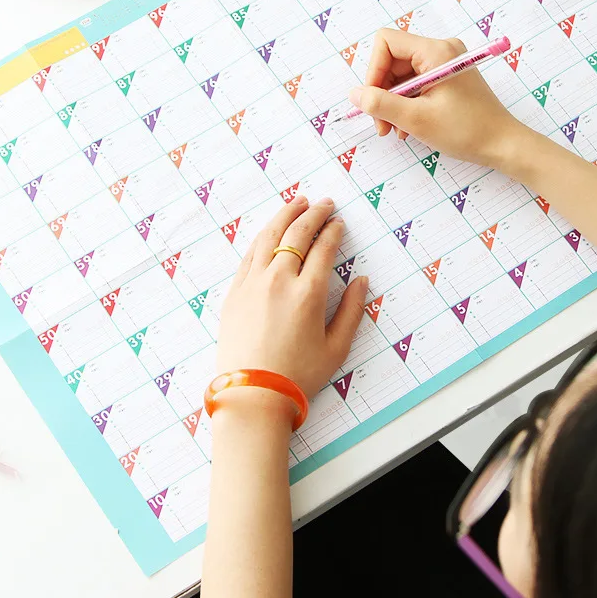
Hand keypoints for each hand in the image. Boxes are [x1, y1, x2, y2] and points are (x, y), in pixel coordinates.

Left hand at [217, 197, 367, 400]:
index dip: (333, 231)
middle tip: (324, 203)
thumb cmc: (297, 376)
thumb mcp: (336, 348)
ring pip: (269, 236)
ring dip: (285, 215)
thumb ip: (352, 311)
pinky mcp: (235, 291)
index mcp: (308, 293)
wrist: (252, 394)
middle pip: (297, 234)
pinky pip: (250, 253)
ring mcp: (253, 283)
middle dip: (313, 214)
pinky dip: (263, 235)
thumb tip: (362, 282)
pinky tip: (270, 229)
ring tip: (297, 203)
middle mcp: (279, 280)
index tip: (339, 222)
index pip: (323, 248)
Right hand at [348, 29, 528, 169]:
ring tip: (394, 130)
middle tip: (381, 124)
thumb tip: (354, 94)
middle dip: (381, 92)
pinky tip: (407, 128)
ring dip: (391, 103)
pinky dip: (405, 104)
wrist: (503, 144)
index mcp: (436, 51)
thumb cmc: (466, 130)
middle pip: (392, 60)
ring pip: (401, 75)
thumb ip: (379, 104)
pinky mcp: (447, 78)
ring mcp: (444, 64)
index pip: (386, 42)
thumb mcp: (415, 119)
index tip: (372, 100)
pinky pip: (414, 84)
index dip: (373, 70)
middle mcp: (440, 50)